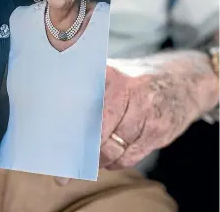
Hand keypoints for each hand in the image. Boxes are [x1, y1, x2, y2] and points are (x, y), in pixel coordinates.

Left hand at [55, 51, 217, 185]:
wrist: (182, 82)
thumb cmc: (136, 80)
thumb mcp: (111, 72)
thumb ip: (85, 86)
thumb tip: (55, 109)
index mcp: (109, 75)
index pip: (81, 104)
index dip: (66, 126)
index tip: (53, 143)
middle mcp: (127, 92)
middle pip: (94, 131)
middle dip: (78, 149)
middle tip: (65, 162)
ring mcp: (144, 113)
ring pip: (110, 148)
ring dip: (96, 159)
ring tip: (87, 159)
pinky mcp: (157, 133)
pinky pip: (128, 158)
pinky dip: (115, 163)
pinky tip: (108, 159)